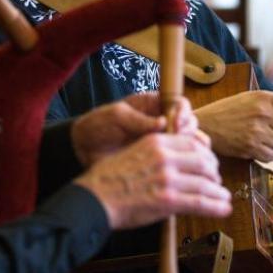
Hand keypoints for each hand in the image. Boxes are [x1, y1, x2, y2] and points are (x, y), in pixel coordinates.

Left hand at [71, 93, 201, 166]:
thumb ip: (138, 119)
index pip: (179, 104)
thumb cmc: (97, 126)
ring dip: (190, 149)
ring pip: (189, 144)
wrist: (82, 150)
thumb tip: (163, 123)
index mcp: (153, 105)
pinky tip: (177, 169)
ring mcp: (161, 142)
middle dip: (187, 132)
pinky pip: (178, 161)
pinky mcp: (158, 161)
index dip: (183, 112)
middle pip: (189, 124)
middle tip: (175, 141)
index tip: (175, 123)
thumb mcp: (115, 116)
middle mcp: (162, 122)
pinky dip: (183, 164)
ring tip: (179, 156)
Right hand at [74, 132, 230, 229]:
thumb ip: (155, 153)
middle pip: (204, 161)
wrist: (95, 199)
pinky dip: (216, 206)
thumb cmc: (108, 178)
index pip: (193, 143)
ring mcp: (168, 179)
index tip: (209, 163)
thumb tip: (174, 162)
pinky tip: (223, 209)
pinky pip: (201, 202)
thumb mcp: (132, 151)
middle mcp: (166, 158)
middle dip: (214, 173)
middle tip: (217, 181)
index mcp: (157, 142)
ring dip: (219, 192)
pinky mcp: (169, 201)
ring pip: (206, 183)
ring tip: (224, 198)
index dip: (206, 155)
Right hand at [195, 91, 272, 161]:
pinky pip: (271, 156)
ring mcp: (257, 131)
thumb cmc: (225, 111)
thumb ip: (269, 104)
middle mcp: (263, 113)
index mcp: (263, 98)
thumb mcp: (248, 98)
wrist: (204, 125)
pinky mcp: (251, 147)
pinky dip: (265, 155)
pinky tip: (255, 147)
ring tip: (261, 139)